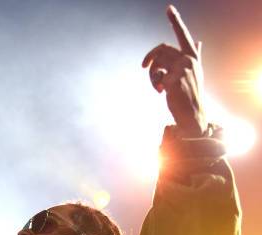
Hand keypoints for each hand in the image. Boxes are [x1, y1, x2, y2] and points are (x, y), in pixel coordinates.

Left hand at [142, 5, 206, 136]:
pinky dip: (154, 84)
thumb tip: (199, 41)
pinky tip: (160, 92)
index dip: (175, 21)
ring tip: (156, 86)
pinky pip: (156, 76)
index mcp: (193, 57)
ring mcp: (181, 70)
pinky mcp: (173, 80)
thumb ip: (196, 55)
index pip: (182, 35)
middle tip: (143, 67)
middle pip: (162, 49)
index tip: (169, 8)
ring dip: (151, 74)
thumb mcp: (195, 72)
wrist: (193, 115)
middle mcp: (188, 60)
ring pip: (157, 62)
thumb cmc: (191, 94)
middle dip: (150, 57)